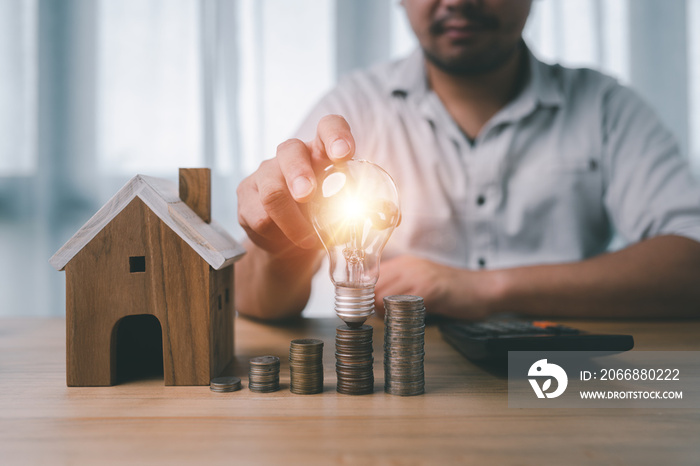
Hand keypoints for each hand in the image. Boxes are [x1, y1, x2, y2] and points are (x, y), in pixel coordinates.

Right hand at [236, 115, 354, 257]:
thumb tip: (394, 217)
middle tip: (308, 195)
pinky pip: (259, 217)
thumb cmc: (322, 215)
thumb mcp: (345, 208)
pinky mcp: (247, 197)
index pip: (328, 126)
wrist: (289, 241)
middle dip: (300, 174)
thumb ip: (366, 208)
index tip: (344, 153)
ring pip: (272, 191)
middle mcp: (292, 156)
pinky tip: (288, 240)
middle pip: (290, 150)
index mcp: (321, 150)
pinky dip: (279, 234)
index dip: (336, 135)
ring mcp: (265, 174)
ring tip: (309, 240)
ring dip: (293, 222)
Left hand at [374, 256, 493, 320]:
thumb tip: (374, 304)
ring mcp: (420, 276)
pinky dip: (400, 316)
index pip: (370, 275)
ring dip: (383, 312)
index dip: (364, 294)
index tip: (364, 308)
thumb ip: (399, 287)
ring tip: (391, 320)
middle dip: (371, 306)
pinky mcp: (431, 289)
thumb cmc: (452, 289)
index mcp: (404, 263)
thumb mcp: (421, 281)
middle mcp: (409, 266)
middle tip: (377, 319)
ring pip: (385, 295)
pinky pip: (404, 303)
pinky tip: (405, 321)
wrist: (482, 288)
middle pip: (374, 286)